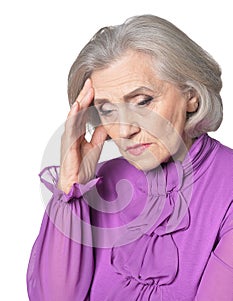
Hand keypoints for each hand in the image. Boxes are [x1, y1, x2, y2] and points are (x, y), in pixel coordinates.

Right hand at [58, 78, 107, 192]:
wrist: (76, 184)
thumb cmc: (82, 168)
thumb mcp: (95, 147)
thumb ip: (98, 135)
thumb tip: (106, 124)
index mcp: (78, 133)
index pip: (83, 113)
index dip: (89, 100)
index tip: (96, 87)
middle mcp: (72, 133)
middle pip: (78, 110)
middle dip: (84, 95)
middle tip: (91, 81)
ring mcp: (69, 137)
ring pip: (74, 115)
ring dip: (80, 101)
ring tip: (87, 89)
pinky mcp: (68, 144)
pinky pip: (71, 127)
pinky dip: (73, 116)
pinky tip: (77, 106)